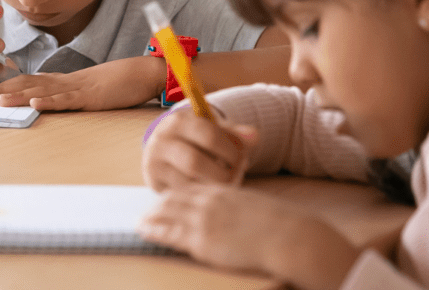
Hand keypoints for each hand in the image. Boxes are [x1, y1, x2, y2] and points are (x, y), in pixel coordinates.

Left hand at [0, 56, 162, 110]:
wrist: (141, 73)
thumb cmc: (115, 83)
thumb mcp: (85, 91)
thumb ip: (65, 95)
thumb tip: (44, 101)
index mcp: (61, 82)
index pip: (26, 82)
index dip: (3, 86)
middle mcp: (64, 82)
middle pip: (27, 84)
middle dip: (1, 90)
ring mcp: (77, 88)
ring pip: (43, 90)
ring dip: (19, 95)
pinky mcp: (92, 96)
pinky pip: (69, 99)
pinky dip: (51, 100)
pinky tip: (36, 102)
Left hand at [139, 184, 358, 289]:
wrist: (287, 235)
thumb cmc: (280, 224)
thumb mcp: (256, 206)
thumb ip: (240, 207)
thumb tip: (239, 216)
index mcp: (224, 191)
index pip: (192, 188)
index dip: (176, 194)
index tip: (167, 198)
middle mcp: (210, 202)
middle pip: (175, 199)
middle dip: (159, 205)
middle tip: (147, 209)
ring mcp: (204, 220)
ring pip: (168, 213)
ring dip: (151, 216)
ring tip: (140, 221)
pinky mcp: (202, 240)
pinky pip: (170, 233)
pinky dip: (154, 230)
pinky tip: (144, 230)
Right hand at [142, 107, 257, 190]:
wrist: (166, 148)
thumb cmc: (196, 138)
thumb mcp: (213, 130)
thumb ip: (235, 134)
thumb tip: (255, 137)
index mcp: (179, 121)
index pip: (209, 135)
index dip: (230, 150)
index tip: (240, 158)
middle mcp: (161, 140)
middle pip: (195, 163)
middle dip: (220, 173)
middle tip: (233, 176)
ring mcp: (154, 162)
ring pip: (187, 182)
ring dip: (211, 187)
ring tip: (224, 183)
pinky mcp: (154, 182)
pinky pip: (182, 194)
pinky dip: (200, 194)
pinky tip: (211, 190)